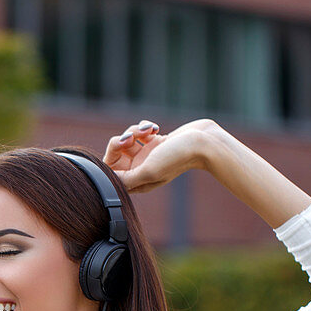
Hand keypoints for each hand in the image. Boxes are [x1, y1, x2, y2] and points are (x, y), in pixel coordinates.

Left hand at [102, 118, 219, 193]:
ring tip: (148, 130)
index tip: (123, 149)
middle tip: (131, 137)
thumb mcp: (148, 171)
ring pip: (126, 139)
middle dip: (120, 141)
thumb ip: (126, 179)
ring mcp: (147, 155)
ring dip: (133, 131)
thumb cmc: (177, 158)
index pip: (110, 173)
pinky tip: (155, 128)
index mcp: (137, 181)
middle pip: (115, 155)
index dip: (110, 159)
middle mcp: (140, 169)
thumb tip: (107, 183)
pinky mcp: (154, 142)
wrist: (203, 142)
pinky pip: (138, 132)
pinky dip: (143, 127)